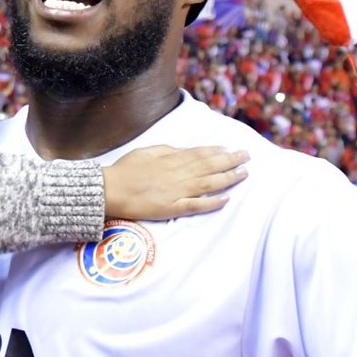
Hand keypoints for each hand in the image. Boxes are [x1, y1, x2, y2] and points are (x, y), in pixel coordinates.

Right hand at [103, 145, 247, 220]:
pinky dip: (212, 203)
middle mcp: (178, 173)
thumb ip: (166, 150)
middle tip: (247, 157)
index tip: (231, 148)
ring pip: (208, 184)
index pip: (199, 153)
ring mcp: (176, 191)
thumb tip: (181, 150)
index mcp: (170, 159)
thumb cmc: (124, 169)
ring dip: (228, 178)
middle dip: (230, 161)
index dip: (217, 151)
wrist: (109, 190)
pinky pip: (196, 206)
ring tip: (243, 174)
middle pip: (209, 166)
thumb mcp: (145, 151)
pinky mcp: (172, 208)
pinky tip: (226, 199)